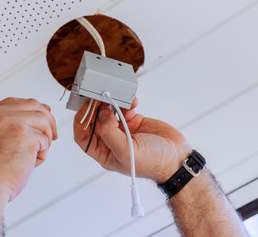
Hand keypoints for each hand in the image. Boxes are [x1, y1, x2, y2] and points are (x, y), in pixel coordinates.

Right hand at [0, 97, 57, 201]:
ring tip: (39, 152)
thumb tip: (24, 125)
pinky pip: (44, 139)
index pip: (12, 102)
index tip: (40, 115)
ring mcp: (10, 122)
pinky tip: (32, 163)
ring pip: (42, 119)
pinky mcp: (25, 134)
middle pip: (32, 105)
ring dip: (46, 136)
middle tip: (52, 134)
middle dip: (46, 119)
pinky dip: (43, 153)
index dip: (29, 109)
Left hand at [73, 98, 191, 182]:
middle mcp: (111, 141)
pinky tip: (132, 101)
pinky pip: (124, 108)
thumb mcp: (126, 151)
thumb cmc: (153, 162)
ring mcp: (123, 130)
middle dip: (96, 108)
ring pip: (109, 112)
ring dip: (111, 102)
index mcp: (105, 153)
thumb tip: (101, 115)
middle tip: (99, 95)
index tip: (85, 108)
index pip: (83, 137)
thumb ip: (109, 133)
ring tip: (116, 96)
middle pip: (95, 121)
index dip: (81, 122)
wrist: (176, 158)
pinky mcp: (135, 121)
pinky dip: (126, 102)